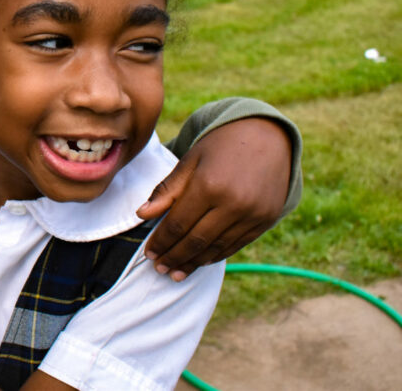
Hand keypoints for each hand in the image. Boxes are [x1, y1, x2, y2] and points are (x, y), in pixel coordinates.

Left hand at [137, 117, 291, 280]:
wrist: (267, 135)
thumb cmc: (220, 146)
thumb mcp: (189, 161)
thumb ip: (166, 190)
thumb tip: (141, 215)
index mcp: (209, 185)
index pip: (178, 224)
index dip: (161, 241)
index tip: (148, 253)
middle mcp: (233, 203)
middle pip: (196, 241)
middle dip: (174, 257)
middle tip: (158, 268)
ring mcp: (253, 214)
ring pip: (216, 248)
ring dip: (194, 263)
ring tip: (176, 272)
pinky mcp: (266, 220)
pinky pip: (236, 245)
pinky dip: (216, 255)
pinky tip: (200, 261)